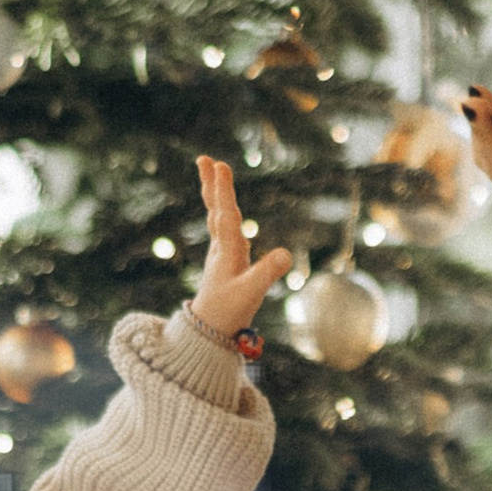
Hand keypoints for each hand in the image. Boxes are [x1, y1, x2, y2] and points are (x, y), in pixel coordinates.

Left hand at [189, 155, 291, 342]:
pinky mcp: (224, 259)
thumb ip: (268, 273)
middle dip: (213, 184)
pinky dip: (220, 211)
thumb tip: (286, 253)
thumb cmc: (228, 312)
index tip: (220, 166)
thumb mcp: (251, 294)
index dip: (223, 190)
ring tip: (209, 170)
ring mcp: (221, 253)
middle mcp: (221, 248)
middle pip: (216, 209)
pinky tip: (221, 207)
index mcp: (227, 251)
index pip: (226, 215)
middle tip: (205, 159)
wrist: (207, 332)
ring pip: (217, 216)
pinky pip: (221, 228)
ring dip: (214, 193)